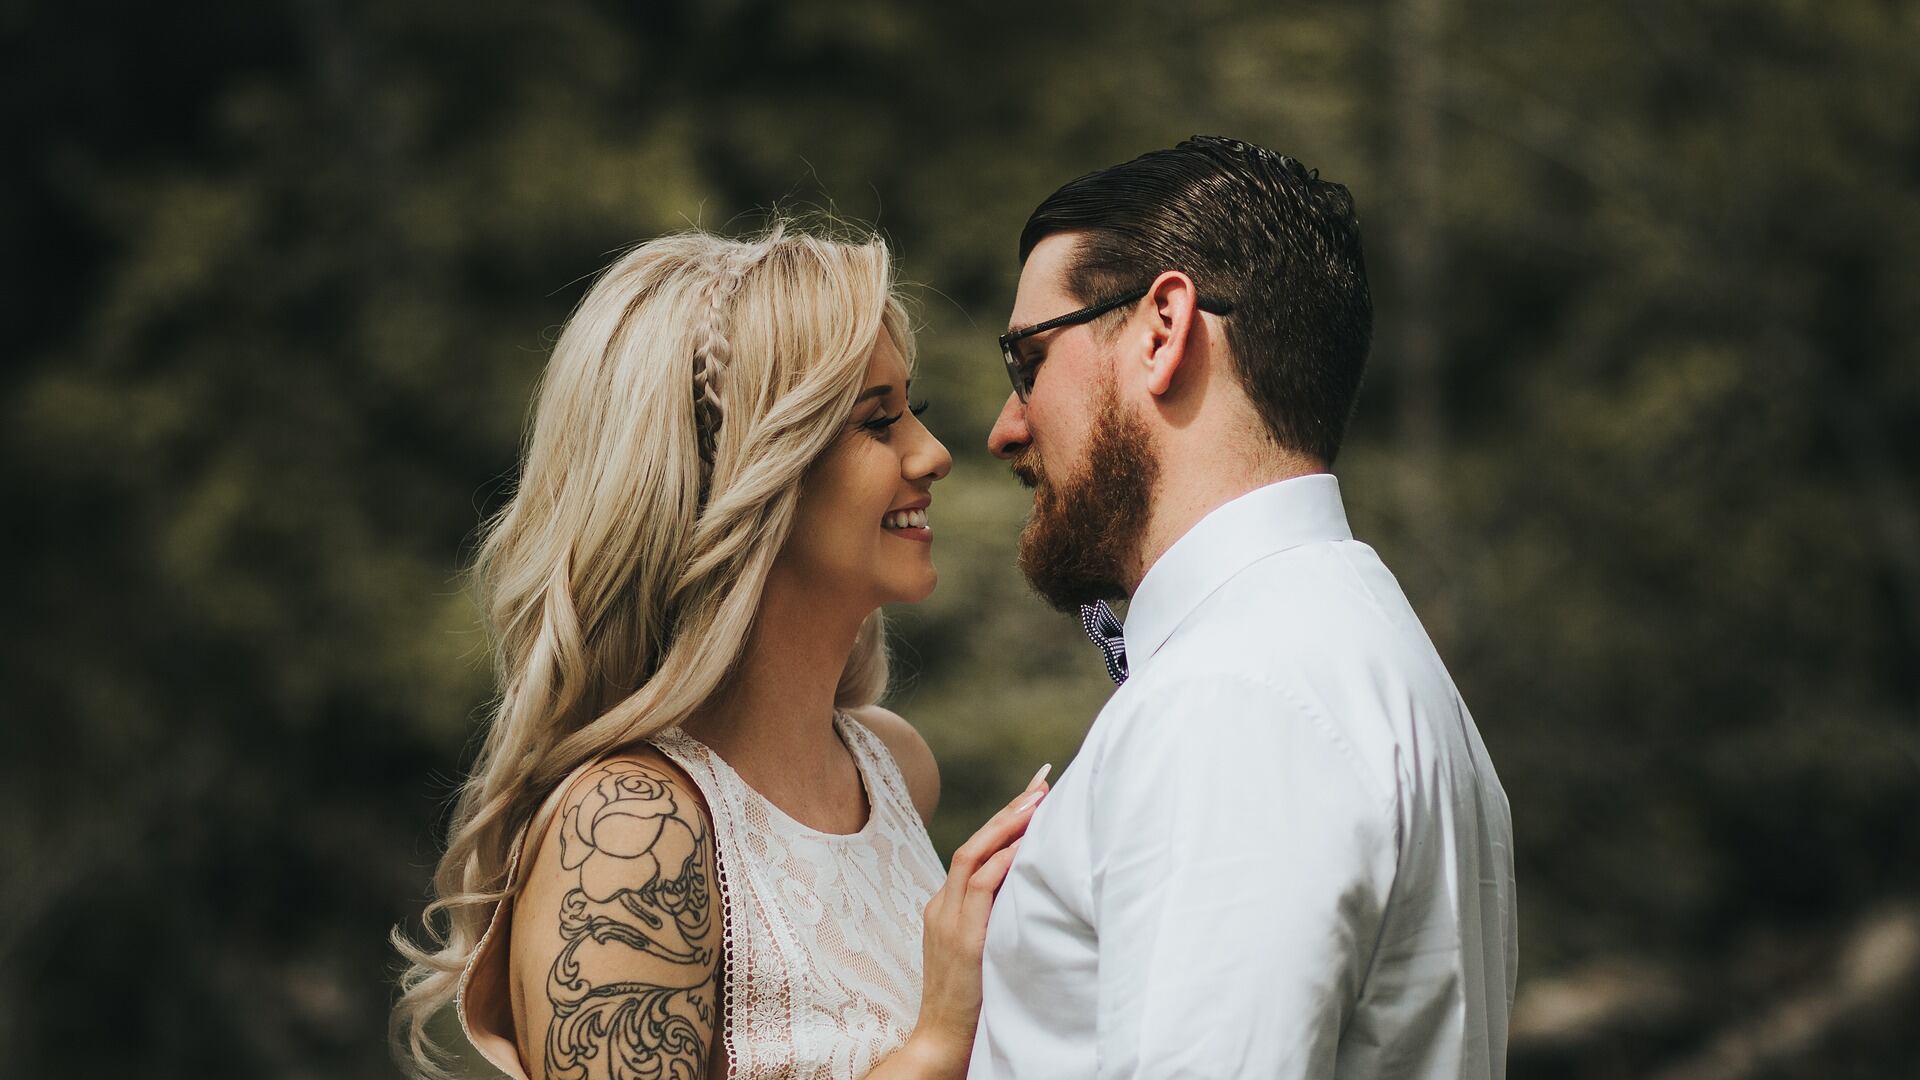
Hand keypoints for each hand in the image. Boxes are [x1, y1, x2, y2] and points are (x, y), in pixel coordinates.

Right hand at [905, 764, 1050, 1076]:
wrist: (941, 1041)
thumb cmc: (971, 1001)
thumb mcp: (981, 949)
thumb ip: (996, 918)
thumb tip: (1033, 890)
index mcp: (945, 908)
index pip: (974, 852)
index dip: (1002, 823)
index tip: (1033, 797)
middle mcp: (941, 907)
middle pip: (971, 845)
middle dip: (1007, 813)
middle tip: (1040, 788)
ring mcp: (946, 922)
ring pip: (971, 857)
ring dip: (1006, 827)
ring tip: (1037, 803)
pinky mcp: (959, 940)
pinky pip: (978, 888)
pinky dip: (1001, 862)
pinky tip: (1024, 845)